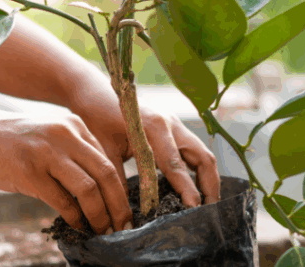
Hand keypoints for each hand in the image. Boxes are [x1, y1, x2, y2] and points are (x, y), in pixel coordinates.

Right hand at [0, 112, 131, 233]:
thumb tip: (97, 193)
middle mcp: (66, 135)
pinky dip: (74, 217)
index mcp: (74, 126)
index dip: (120, 189)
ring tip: (103, 231)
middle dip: (119, 205)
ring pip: (88, 188)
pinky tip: (77, 226)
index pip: (108, 160)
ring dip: (100, 215)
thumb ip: (72, 158)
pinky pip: (62, 200)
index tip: (123, 210)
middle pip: (106, 173)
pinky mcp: (30, 171)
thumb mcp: (48, 138)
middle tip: (123, 226)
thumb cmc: (9, 142)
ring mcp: (48, 152)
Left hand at [81, 101, 220, 207]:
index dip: (187, 190)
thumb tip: (127, 213)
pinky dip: (200, 170)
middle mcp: (171, 124)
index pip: (176, 165)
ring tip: (207, 204)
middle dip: (209, 186)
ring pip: (204, 154)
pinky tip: (197, 188)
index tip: (194, 209)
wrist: (95, 92)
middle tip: (208, 212)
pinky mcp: (175, 127)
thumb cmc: (96, 118)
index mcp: (153, 127)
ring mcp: (176, 124)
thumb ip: (119, 180)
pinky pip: (195, 150)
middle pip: (203, 158)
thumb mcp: (105, 150)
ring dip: (209, 179)